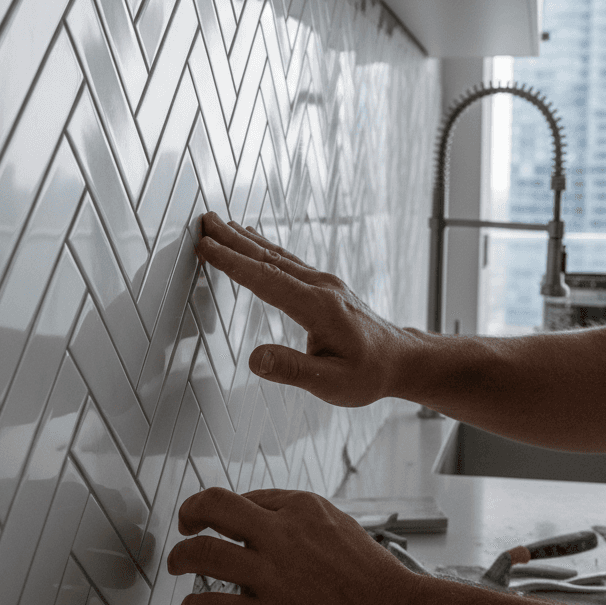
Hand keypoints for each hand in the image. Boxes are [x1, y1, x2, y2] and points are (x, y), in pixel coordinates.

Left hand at [166, 487, 422, 604]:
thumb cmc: (373, 576)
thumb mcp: (337, 522)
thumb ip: (296, 515)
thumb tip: (260, 511)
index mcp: (300, 507)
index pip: (246, 497)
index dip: (230, 512)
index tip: (222, 522)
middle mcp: (281, 534)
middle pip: (213, 506)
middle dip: (190, 513)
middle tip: (185, 524)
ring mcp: (272, 576)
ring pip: (202, 553)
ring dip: (181, 557)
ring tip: (178, 564)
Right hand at [195, 212, 419, 405]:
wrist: (401, 360)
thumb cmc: (369, 373)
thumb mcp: (331, 383)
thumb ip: (292, 369)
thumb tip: (255, 359)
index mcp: (318, 307)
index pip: (267, 280)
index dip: (233, 264)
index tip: (206, 247)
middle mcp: (321, 287)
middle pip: (269, 258)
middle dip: (233, 240)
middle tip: (204, 221)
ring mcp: (324, 283)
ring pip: (277, 255)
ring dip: (246, 239)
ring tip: (221, 225)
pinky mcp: (325, 286)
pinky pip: (288, 260)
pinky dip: (265, 248)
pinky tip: (254, 240)